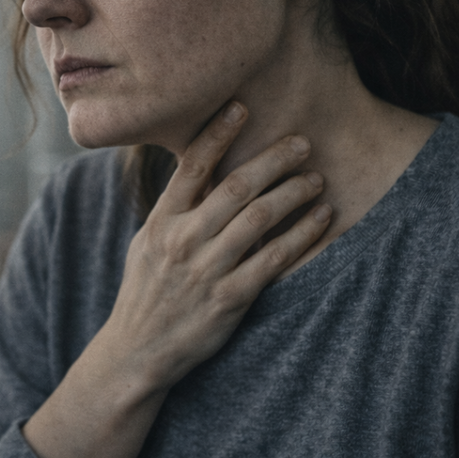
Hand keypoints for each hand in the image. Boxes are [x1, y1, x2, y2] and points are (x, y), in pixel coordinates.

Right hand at [100, 101, 331, 389]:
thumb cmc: (146, 290)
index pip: (191, 166)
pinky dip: (301, 234)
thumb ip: (174, 208)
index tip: (242, 107)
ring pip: (260, 218)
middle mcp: (183, 240)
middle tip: (302, 141)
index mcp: (161, 221)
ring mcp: (207, 269)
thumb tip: (200, 168)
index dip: (218, 134)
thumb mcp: (147, 242)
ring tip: (316, 178)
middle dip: (273, 159)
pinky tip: (320, 218)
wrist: (138, 350)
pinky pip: (274, 259)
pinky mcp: (230, 299)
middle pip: (236, 186)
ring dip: (293, 192)